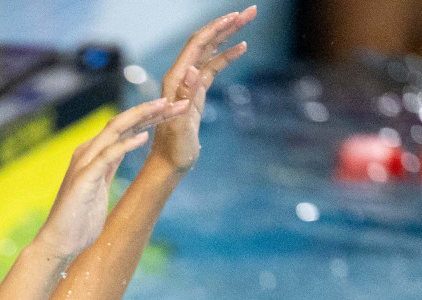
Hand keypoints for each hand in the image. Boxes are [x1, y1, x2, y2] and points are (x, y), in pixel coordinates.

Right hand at [33, 98, 187, 259]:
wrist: (59, 242)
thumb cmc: (79, 219)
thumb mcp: (100, 185)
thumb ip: (109, 165)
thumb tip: (123, 149)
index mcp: (94, 154)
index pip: (125, 127)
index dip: (150, 116)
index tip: (174, 109)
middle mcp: (88, 152)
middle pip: (123, 122)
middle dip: (151, 109)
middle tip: (179, 101)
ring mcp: (85, 163)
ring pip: (115, 130)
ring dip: (142, 116)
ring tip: (164, 107)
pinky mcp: (84, 178)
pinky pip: (107, 155)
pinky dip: (125, 144)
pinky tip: (144, 137)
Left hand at [150, 7, 256, 174]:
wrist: (169, 163)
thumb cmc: (174, 149)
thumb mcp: (181, 126)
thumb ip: (187, 99)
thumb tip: (194, 70)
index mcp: (176, 80)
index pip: (197, 45)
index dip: (217, 28)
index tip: (236, 16)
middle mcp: (181, 77)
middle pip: (205, 42)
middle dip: (226, 25)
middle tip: (251, 12)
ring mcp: (189, 83)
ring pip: (210, 52)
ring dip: (228, 36)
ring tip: (248, 21)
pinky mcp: (196, 92)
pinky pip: (212, 67)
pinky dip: (226, 56)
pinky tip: (241, 47)